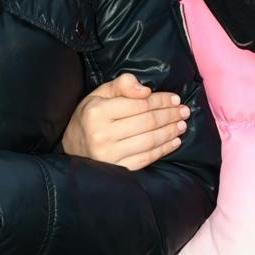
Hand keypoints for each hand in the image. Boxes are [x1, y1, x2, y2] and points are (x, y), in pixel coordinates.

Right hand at [63, 73, 189, 169]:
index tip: (175, 99)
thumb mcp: (99, 94)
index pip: (139, 104)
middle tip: (184, 112)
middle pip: (147, 122)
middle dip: (170, 116)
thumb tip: (146, 90)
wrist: (71, 148)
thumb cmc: (89, 118)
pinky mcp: (117, 169)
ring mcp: (110, 154)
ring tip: (182, 125)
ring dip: (170, 132)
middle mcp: (102, 134)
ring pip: (149, 141)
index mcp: (98, 112)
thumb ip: (122, 85)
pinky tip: (173, 142)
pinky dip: (163, 150)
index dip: (161, 101)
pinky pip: (146, 158)